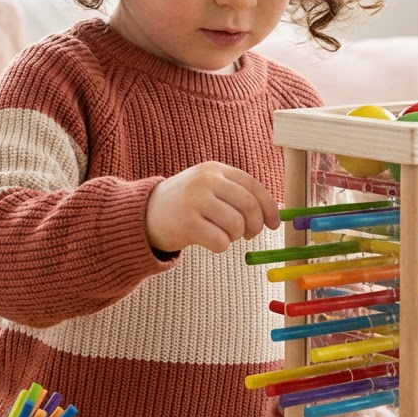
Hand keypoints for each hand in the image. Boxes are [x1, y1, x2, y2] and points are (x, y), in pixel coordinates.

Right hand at [146, 161, 280, 254]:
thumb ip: (236, 194)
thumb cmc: (185, 204)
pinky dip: (220, 247)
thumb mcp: (208, 187)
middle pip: (249, 206)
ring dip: (234, 237)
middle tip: (249, 234)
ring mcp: (195, 200)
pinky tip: (209, 241)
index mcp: (215, 169)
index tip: (274, 223)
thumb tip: (272, 214)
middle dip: (255, 225)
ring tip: (221, 234)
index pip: (253, 186)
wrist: (144, 213)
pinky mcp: (186, 223)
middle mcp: (206, 181)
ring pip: (236, 225)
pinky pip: (220, 242)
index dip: (269, 207)